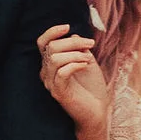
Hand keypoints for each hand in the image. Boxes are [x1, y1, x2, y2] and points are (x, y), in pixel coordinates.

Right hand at [37, 23, 110, 139]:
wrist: (98, 112)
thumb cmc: (92, 88)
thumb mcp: (87, 61)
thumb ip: (79, 48)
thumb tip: (73, 34)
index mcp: (51, 64)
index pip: (42, 43)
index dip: (51, 32)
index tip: (68, 27)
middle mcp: (47, 73)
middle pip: (51, 47)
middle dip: (73, 42)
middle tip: (90, 44)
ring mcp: (51, 84)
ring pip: (55, 58)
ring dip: (75, 53)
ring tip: (88, 58)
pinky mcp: (59, 93)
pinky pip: (62, 72)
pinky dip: (75, 64)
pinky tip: (86, 65)